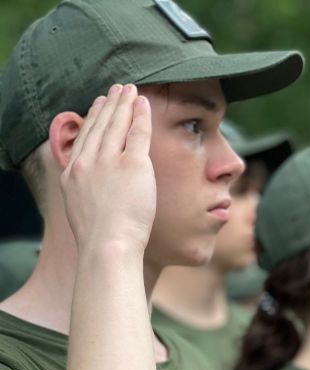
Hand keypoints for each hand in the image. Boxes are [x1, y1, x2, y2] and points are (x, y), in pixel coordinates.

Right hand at [60, 84, 155, 254]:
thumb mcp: (82, 210)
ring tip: (130, 90)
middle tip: (116, 90)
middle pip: (98, 125)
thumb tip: (96, 193)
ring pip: (117, 123)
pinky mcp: (132, 164)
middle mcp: (87, 162)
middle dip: (108, 104)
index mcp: (73, 174)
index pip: (84, 138)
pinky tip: (143, 103)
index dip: (92, 118)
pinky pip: (137, 132)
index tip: (98, 106)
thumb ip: (87, 192)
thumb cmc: (102, 239)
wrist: (108, 245)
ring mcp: (108, 161)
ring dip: (124, 103)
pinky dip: (140, 114)